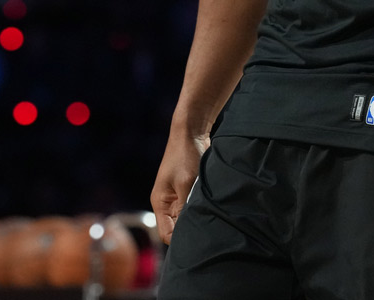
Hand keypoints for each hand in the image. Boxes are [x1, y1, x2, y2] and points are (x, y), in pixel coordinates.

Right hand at [149, 128, 209, 244]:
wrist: (191, 132)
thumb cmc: (186, 155)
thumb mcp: (186, 183)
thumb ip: (185, 208)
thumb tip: (189, 229)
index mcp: (160, 203)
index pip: (166, 234)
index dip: (180, 240)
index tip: (199, 240)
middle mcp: (166, 203)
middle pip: (176, 228)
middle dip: (189, 231)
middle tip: (209, 233)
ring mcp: (177, 197)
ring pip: (185, 218)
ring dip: (196, 219)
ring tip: (213, 222)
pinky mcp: (187, 190)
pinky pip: (192, 207)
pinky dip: (200, 209)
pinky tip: (213, 210)